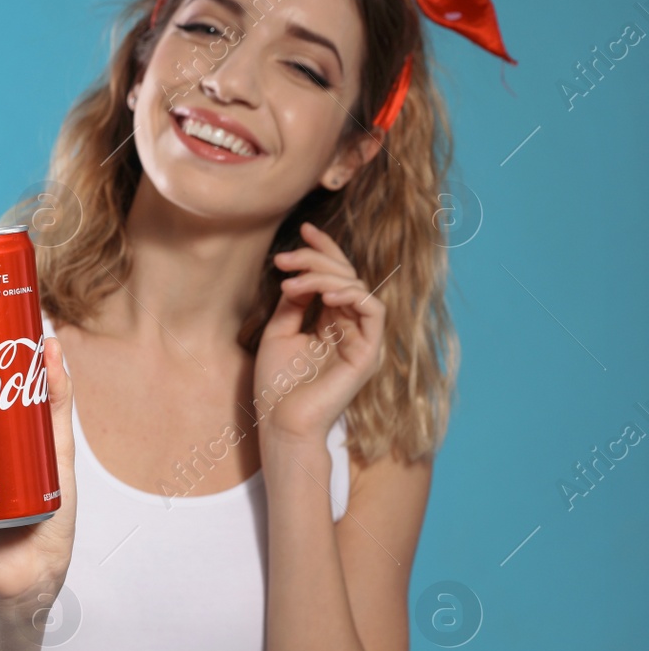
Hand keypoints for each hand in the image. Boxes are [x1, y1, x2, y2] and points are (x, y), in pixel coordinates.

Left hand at [255, 222, 385, 447]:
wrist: (280, 423)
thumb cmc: (276, 386)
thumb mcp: (279, 332)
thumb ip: (294, 303)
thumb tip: (299, 274)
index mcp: (330, 323)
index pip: (334, 277)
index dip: (323, 251)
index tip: (304, 228)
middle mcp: (350, 328)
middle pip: (346, 277)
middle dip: (316, 260)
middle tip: (284, 259)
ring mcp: (361, 341)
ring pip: (357, 288)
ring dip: (324, 278)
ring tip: (292, 284)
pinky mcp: (368, 354)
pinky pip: (373, 312)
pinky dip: (352, 296)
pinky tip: (326, 295)